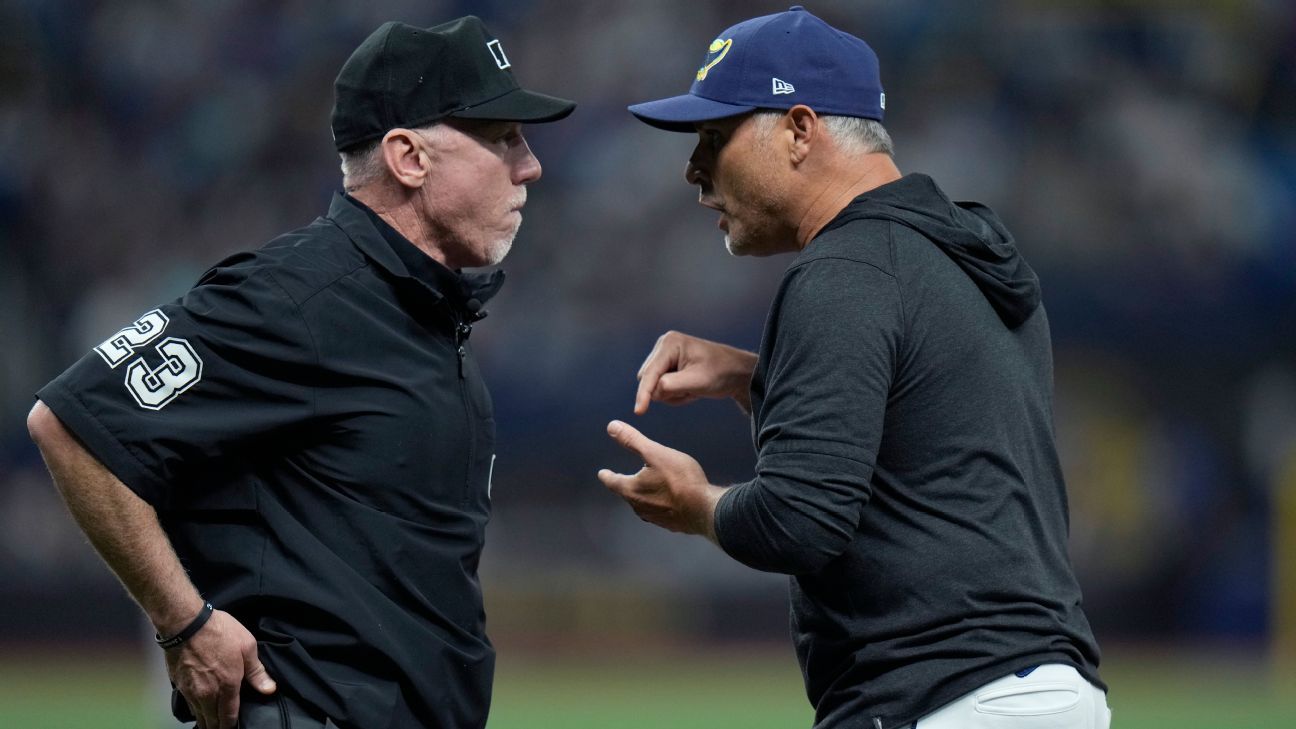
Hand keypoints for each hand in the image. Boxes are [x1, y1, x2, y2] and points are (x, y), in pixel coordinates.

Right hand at [164, 609, 275, 728]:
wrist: (186, 624)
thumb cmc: (219, 631)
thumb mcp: (247, 647)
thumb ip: (257, 672)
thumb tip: (270, 689)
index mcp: (228, 686)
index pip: (229, 717)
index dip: (232, 725)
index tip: (235, 726)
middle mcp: (208, 694)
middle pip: (212, 723)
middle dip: (219, 727)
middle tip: (224, 726)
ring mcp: (191, 692)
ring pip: (199, 716)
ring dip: (207, 721)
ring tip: (214, 722)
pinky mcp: (179, 686)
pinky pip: (189, 706)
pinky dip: (196, 710)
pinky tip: (201, 708)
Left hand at [597, 420, 725, 539]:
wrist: (704, 508)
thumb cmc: (680, 479)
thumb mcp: (655, 453)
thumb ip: (632, 440)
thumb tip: (612, 427)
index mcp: (631, 490)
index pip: (613, 481)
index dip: (607, 475)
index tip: (602, 474)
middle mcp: (639, 507)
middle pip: (627, 494)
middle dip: (625, 486)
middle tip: (623, 481)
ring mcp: (655, 518)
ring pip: (642, 505)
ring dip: (643, 497)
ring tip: (645, 490)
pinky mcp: (670, 524)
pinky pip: (659, 513)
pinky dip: (659, 505)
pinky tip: (666, 502)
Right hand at [635, 331, 756, 414]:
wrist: (735, 372)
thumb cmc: (720, 372)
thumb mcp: (697, 381)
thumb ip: (672, 386)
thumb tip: (652, 392)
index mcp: (670, 343)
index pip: (649, 373)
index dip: (644, 393)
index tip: (639, 412)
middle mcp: (663, 346)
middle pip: (647, 379)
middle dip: (667, 392)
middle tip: (691, 391)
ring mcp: (665, 356)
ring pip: (654, 386)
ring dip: (674, 394)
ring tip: (694, 389)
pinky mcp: (668, 366)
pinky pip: (661, 388)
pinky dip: (676, 394)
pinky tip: (691, 389)